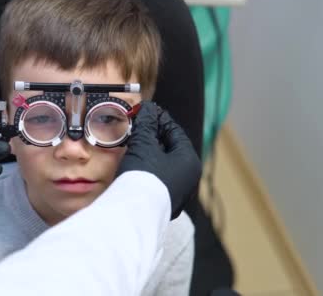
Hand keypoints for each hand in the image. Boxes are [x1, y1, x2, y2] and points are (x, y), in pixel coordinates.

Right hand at [117, 101, 200, 218]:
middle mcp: (189, 178)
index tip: (143, 113)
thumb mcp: (143, 144)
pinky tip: (134, 166)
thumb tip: (147, 108)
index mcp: (190, 161)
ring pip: (163, 165)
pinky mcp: (165, 204)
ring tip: (132, 145)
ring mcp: (178, 193)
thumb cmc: (143, 177)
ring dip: (149, 153)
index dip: (158, 120)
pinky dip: (147, 169)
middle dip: (152, 137)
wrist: (134, 214)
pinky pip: (157, 180)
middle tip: (135, 128)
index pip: (175, 132)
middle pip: (170, 149)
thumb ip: (146, 123)